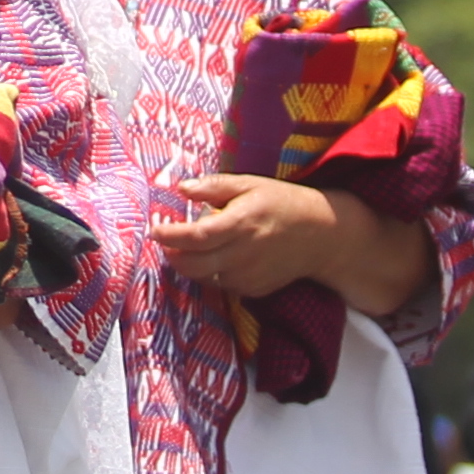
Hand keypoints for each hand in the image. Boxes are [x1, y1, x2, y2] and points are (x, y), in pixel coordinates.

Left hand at [150, 172, 362, 299]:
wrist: (318, 234)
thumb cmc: (280, 203)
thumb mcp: (249, 184)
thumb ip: (214, 186)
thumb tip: (182, 188)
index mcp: (242, 224)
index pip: (197, 236)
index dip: (171, 236)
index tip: (155, 229)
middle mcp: (244, 254)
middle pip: (194, 265)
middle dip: (172, 256)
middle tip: (165, 242)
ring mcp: (250, 276)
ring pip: (205, 278)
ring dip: (191, 265)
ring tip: (191, 246)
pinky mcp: (254, 290)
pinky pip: (222, 285)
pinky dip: (211, 273)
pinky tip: (217, 257)